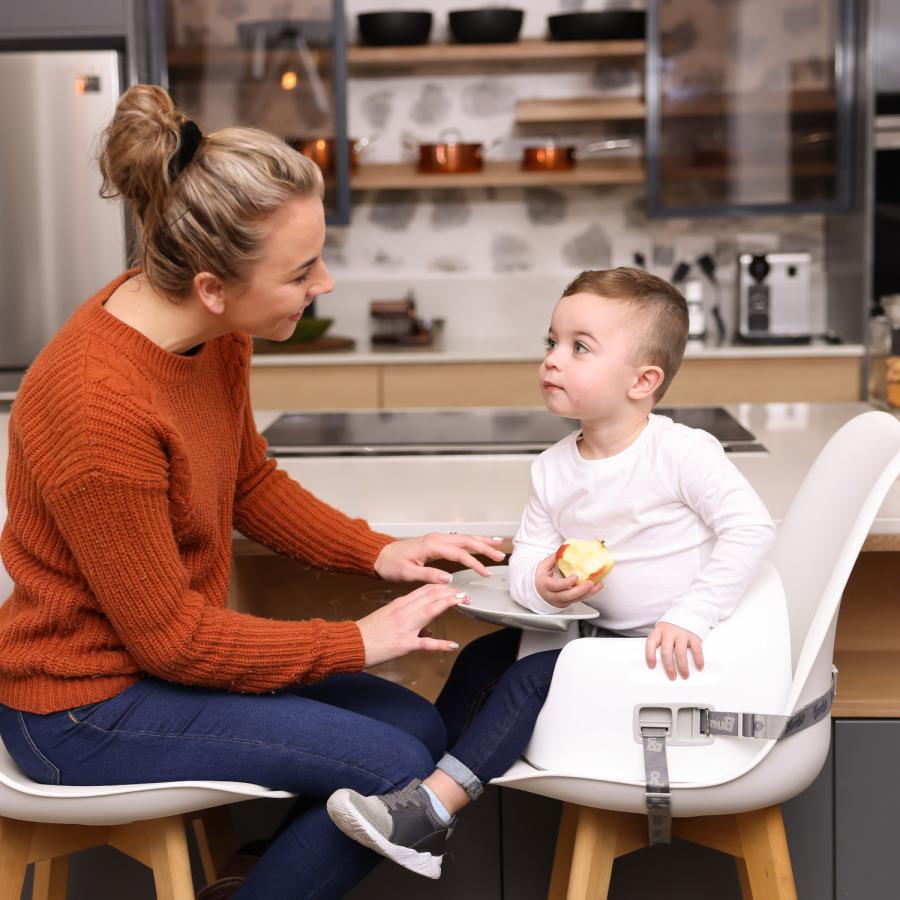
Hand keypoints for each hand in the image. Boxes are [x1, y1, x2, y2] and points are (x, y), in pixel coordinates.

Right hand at [356, 583, 469, 666]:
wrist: (352, 642)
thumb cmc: (368, 632)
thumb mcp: (388, 618)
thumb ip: (408, 621)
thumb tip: (428, 633)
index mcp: (400, 604)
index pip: (425, 590)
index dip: (443, 587)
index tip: (455, 587)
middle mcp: (404, 611)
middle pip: (431, 596)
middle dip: (450, 592)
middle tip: (465, 593)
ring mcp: (405, 627)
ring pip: (430, 610)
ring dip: (448, 604)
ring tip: (463, 601)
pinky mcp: (405, 644)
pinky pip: (425, 643)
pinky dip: (441, 644)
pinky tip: (452, 645)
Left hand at [374, 533, 505, 583]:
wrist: (381, 555)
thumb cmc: (392, 564)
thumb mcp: (408, 573)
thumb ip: (429, 575)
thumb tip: (449, 578)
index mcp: (432, 546)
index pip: (459, 554)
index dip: (474, 563)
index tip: (485, 572)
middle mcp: (437, 539)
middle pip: (467, 541)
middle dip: (485, 547)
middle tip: (500, 556)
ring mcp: (438, 539)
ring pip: (465, 538)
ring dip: (482, 541)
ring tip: (498, 545)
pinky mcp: (437, 542)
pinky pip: (458, 540)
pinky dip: (472, 541)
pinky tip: (480, 543)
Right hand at [535, 553, 603, 608]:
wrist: (537, 590)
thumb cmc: (541, 577)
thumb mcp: (544, 565)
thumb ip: (554, 558)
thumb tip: (566, 548)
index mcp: (546, 585)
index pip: (557, 586)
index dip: (567, 582)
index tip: (576, 576)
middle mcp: (552, 595)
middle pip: (568, 596)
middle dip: (581, 590)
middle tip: (590, 583)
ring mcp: (560, 601)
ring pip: (575, 600)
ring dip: (588, 593)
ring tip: (597, 585)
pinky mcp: (566, 604)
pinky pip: (578, 600)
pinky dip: (587, 594)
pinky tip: (594, 588)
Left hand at [645, 623, 704, 679]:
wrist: (689, 611)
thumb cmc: (673, 626)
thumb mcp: (663, 630)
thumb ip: (661, 642)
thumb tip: (661, 664)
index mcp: (659, 631)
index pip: (650, 643)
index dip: (649, 655)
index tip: (651, 666)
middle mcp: (669, 632)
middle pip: (666, 651)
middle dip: (668, 666)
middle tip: (672, 676)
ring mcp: (682, 633)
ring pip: (680, 653)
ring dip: (682, 666)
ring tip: (684, 675)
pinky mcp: (694, 635)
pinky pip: (696, 649)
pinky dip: (698, 659)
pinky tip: (699, 666)